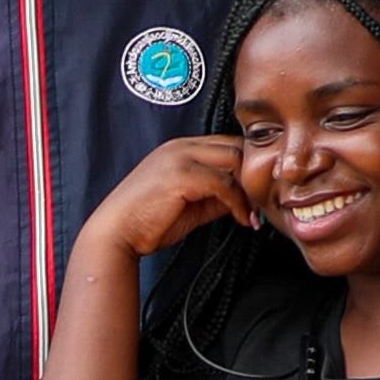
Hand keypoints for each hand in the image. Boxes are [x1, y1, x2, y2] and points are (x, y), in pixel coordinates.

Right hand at [70, 130, 261, 278]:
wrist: (116, 234)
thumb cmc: (146, 223)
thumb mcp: (190, 206)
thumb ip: (215, 197)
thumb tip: (244, 200)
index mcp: (180, 149)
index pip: (226, 145)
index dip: (246, 166)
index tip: (257, 193)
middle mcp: (181, 146)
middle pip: (235, 146)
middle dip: (254, 174)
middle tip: (263, 202)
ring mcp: (180, 157)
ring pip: (234, 160)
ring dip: (250, 188)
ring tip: (255, 213)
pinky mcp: (181, 174)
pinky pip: (224, 183)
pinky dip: (238, 203)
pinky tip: (242, 220)